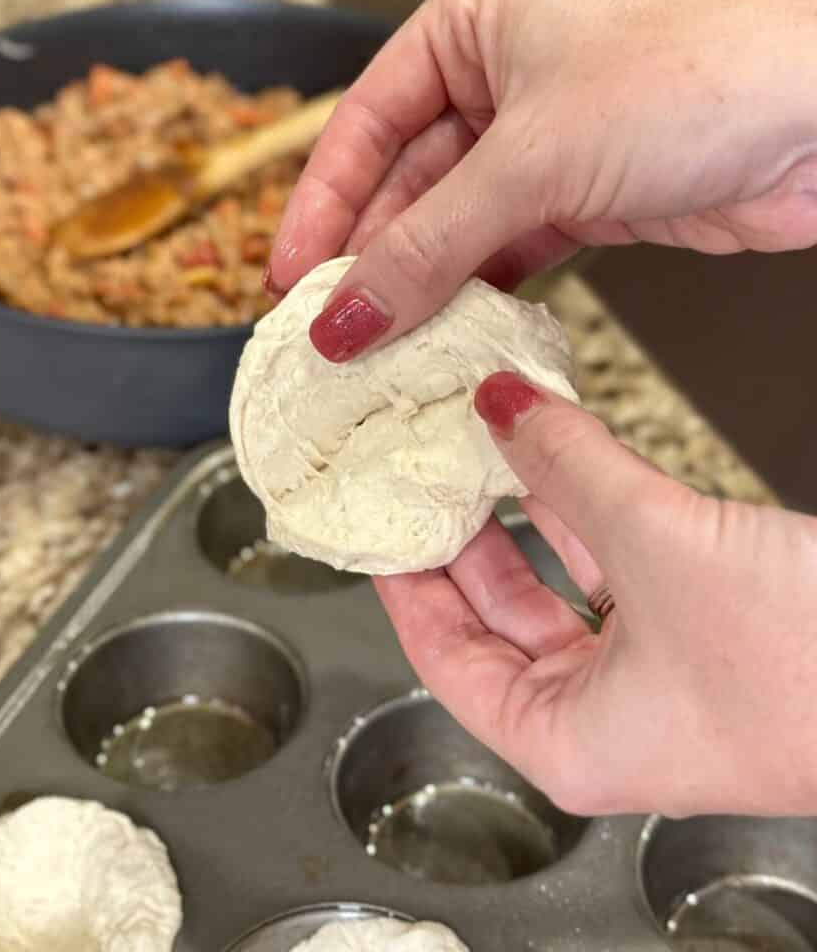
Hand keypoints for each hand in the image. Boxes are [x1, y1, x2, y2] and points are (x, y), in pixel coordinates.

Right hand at [267, 0, 816, 360]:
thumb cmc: (693, 87)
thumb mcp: (531, 162)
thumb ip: (427, 246)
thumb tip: (344, 316)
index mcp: (474, 24)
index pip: (366, 121)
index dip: (321, 204)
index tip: (288, 275)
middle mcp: (499, 79)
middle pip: (402, 181)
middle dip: (366, 257)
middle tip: (327, 327)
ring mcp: (536, 145)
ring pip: (447, 226)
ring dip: (415, 286)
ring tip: (374, 345)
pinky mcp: (572, 201)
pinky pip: (495, 255)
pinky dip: (468, 296)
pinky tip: (439, 334)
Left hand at [375, 370, 816, 816]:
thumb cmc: (814, 668)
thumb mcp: (658, 545)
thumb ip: (568, 468)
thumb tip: (501, 406)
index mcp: (564, 740)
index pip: (441, 657)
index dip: (401, 584)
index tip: (374, 526)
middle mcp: (601, 718)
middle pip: (494, 618)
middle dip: (462, 538)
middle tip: (423, 475)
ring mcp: (653, 678)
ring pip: (558, 586)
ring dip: (527, 514)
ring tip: (481, 449)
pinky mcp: (701, 634)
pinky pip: (617, 568)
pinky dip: (588, 513)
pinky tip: (561, 457)